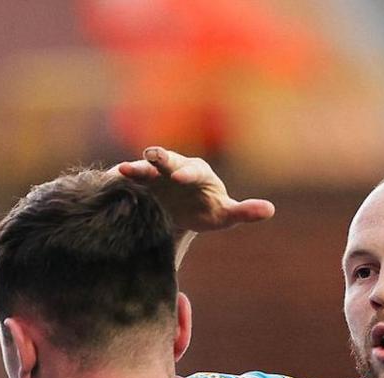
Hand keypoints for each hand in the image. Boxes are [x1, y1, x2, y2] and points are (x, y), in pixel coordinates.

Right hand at [114, 147, 275, 234]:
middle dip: (161, 160)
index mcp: (198, 174)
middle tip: (151, 156)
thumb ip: (245, 211)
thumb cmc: (207, 211)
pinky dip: (121, 179)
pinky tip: (111, 180)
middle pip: (168, 161)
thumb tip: (271, 209)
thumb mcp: (226, 215)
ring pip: (147, 168)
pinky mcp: (139, 183)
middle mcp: (175, 168)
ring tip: (123, 170)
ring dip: (137, 168)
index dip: (187, 172)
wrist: (182, 214)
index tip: (180, 178)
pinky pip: (131, 179)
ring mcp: (155, 175)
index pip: (194, 171)